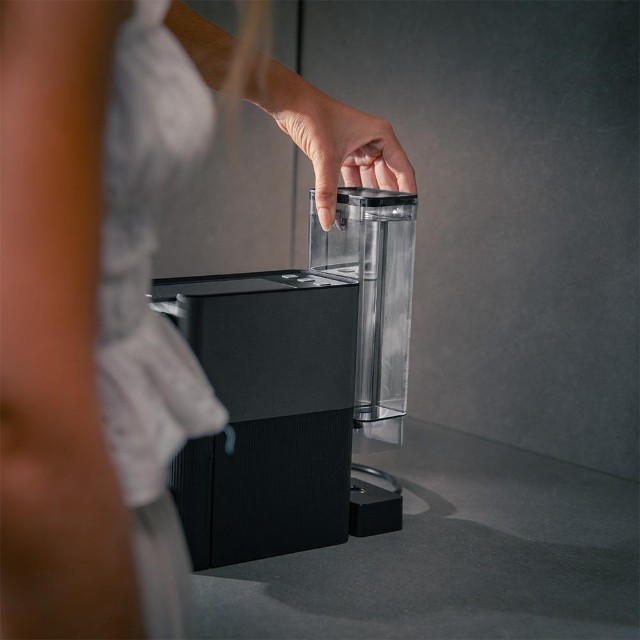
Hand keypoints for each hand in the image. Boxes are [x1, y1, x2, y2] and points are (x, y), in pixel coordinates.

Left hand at [274, 82, 416, 230]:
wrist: (291, 104)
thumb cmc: (313, 115)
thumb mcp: (325, 157)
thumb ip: (327, 192)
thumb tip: (328, 219)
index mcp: (381, 135)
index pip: (402, 168)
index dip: (407, 190)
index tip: (411, 209)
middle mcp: (373, 140)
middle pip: (388, 175)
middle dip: (388, 197)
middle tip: (391, 219)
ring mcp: (359, 147)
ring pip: (371, 178)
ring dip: (370, 195)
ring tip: (374, 217)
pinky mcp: (344, 153)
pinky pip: (355, 177)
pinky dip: (354, 191)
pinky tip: (354, 206)